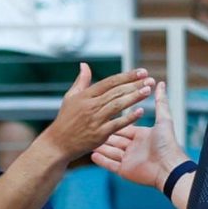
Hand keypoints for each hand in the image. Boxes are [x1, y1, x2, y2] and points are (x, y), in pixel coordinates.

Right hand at [40, 64, 154, 161]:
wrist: (57, 144)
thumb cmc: (65, 120)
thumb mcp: (70, 97)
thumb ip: (81, 81)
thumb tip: (84, 65)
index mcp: (86, 95)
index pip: (110, 82)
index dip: (127, 76)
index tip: (142, 71)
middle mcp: (91, 106)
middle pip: (116, 92)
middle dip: (135, 84)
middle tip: (150, 79)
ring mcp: (95, 120)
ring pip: (118, 105)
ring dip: (134, 97)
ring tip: (148, 91)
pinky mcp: (99, 134)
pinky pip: (117, 124)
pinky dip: (129, 118)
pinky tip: (141, 112)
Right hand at [92, 81, 188, 189]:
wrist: (169, 167)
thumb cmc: (167, 143)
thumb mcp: (163, 120)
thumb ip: (161, 102)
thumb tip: (161, 84)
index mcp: (141, 136)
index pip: (124, 127)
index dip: (114, 121)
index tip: (103, 112)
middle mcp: (134, 148)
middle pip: (115, 139)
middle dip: (104, 133)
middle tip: (91, 124)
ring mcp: (128, 160)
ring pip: (110, 151)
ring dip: (100, 146)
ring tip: (88, 139)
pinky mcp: (124, 171)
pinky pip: (110, 165)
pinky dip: (101, 160)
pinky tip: (91, 154)